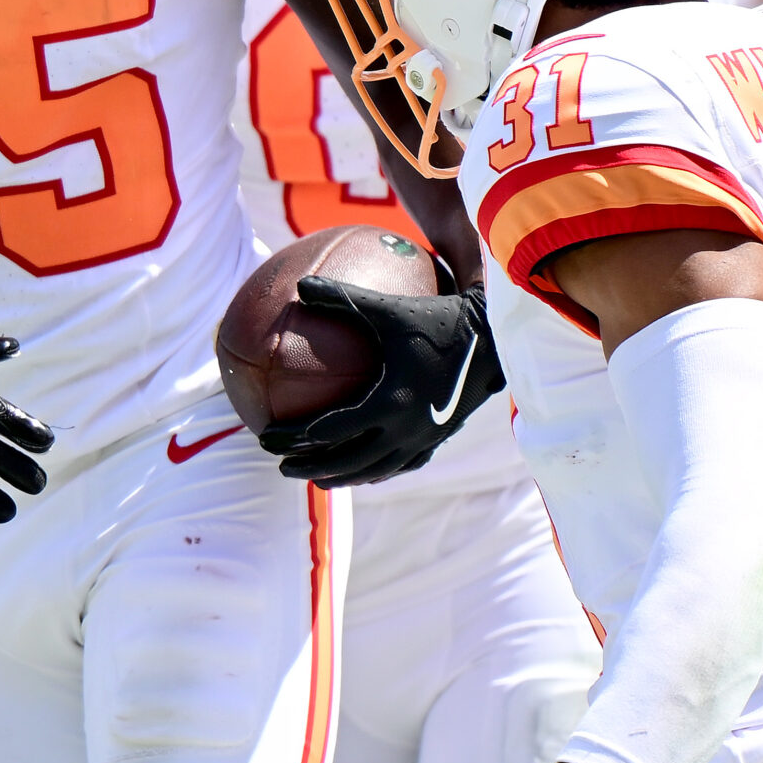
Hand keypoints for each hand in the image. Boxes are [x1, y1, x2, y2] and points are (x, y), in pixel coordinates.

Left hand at [258, 279, 502, 485]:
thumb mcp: (388, 307)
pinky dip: (375, 472)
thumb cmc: (439, 319)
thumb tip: (299, 285)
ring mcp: (423, 440)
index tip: (265, 436)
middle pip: (347, 461)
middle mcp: (405, 430)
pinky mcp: (437, 439)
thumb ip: (342, 297)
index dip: (293, 437)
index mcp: (389, 404)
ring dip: (341, 476)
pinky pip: (400, 466)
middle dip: (310, 466)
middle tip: (279, 465)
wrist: (497, 341)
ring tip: (314, 476)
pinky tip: (362, 471)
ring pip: (374, 470)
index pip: (328, 431)